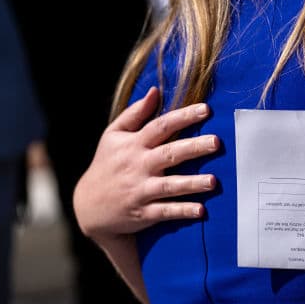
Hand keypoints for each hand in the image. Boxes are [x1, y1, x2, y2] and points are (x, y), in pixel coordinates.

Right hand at [73, 87, 218, 243]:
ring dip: (192, 183)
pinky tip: (201, 210)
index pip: (161, 126)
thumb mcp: (113, 136)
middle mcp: (138, 166)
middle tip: (217, 142)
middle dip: (194, 148)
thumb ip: (134, 113)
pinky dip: (181, 211)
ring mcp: (140, 190)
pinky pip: (164, 212)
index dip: (183, 117)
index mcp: (133, 145)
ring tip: (213, 181)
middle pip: (169, 154)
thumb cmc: (107, 164)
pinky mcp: (143, 213)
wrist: (87, 206)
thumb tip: (156, 90)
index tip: (206, 109)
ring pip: (169, 186)